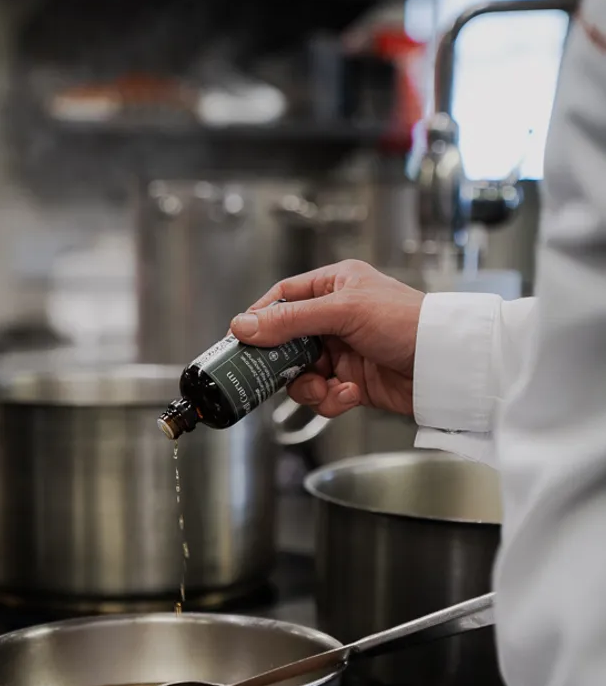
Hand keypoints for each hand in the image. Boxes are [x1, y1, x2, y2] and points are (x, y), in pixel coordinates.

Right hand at [230, 260, 423, 417]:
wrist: (444, 365)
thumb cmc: (407, 322)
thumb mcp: (344, 311)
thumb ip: (291, 321)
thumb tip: (244, 326)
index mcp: (335, 286)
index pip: (283, 298)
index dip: (260, 318)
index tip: (240, 340)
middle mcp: (336, 317)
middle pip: (286, 342)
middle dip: (284, 364)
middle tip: (275, 375)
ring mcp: (343, 351)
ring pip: (301, 374)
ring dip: (310, 387)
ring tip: (330, 387)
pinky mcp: (351, 381)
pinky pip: (323, 394)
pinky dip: (332, 399)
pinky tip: (351, 394)